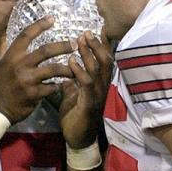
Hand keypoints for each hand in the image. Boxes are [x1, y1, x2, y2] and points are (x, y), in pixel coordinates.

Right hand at [0, 16, 73, 123]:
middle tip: (74, 45)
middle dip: (63, 46)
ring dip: (67, 68)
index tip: (52, 19)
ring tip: (75, 68)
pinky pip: (52, 87)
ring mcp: (27, 80)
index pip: (26, 35)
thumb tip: (5, 33)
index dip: (40, 25)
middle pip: (46, 50)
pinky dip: (59, 85)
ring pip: (54, 69)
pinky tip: (63, 84)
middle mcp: (20, 65)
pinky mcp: (34, 95)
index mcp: (11, 56)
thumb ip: (3, 49)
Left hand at [58, 30, 112, 147]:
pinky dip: (79, 71)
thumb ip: (73, 84)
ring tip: (79, 41)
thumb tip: (67, 74)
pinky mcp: (90, 103)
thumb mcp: (73, 96)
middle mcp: (102, 87)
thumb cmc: (75, 117)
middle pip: (105, 61)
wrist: (77, 139)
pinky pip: (86, 83)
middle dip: (96, 45)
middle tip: (86, 33)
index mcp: (99, 84)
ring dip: (88, 54)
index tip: (93, 31)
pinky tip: (71, 62)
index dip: (100, 46)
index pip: (103, 61)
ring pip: (97, 69)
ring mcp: (98, 95)